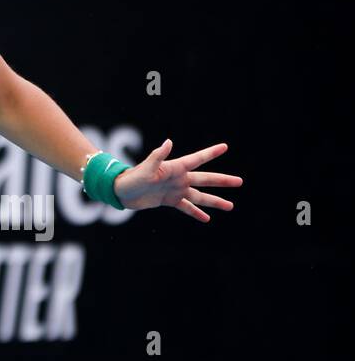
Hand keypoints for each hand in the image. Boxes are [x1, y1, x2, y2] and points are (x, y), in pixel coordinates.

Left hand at [113, 140, 241, 221]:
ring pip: (200, 196)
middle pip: (205, 179)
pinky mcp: (169, 201)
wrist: (120, 191)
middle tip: (240, 181)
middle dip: (222, 181)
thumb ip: (158, 156)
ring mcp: (175, 190)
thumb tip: (169, 142)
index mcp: (175, 168)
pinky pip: (186, 208)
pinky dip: (196, 213)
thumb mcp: (146, 168)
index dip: (210, 153)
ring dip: (215, 201)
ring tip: (231, 206)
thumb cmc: (132, 177)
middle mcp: (178, 178)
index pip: (197, 159)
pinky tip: (208, 219)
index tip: (225, 146)